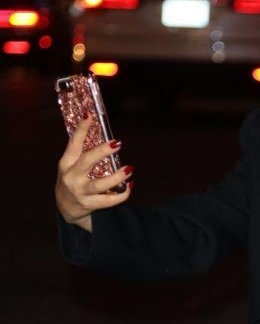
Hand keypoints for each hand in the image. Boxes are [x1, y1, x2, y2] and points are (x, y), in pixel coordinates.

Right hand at [55, 114, 132, 230]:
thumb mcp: (71, 166)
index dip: (81, 129)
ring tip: (129, 168)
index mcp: (66, 163)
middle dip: (102, 152)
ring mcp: (80, 192)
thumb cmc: (72, 181)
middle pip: (87, 162)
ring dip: (117, 176)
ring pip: (100, 184)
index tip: (89, 115)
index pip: (73, 143)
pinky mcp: (90, 204)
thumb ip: (83, 154)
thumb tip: (106, 138)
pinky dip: (122, 193)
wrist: (65, 208)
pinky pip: (109, 200)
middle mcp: (71, 177)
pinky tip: (130, 185)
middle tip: (117, 143)